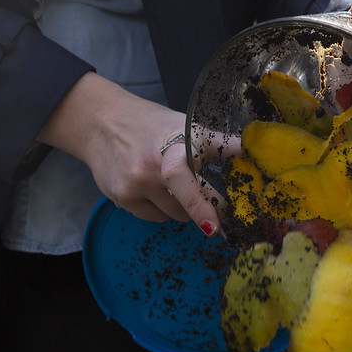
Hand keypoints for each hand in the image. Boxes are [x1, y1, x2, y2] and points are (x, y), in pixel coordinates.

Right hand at [38, 72, 219, 235]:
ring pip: (172, 215)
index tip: (213, 228)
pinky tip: (149, 186)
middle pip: (186, 206)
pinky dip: (158, 208)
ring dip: (178, 205)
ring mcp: (133, 185)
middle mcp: (149, 168)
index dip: (201, 205)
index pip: (184, 180)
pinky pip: (154, 218)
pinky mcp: (121, 199)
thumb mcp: (184, 126)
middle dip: (201, 204)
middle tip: (200, 189)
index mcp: (170, 146)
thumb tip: (251, 149)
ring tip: (166, 180)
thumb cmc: (152, 125)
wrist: (100, 123)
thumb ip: (218, 143)